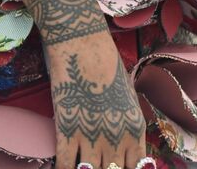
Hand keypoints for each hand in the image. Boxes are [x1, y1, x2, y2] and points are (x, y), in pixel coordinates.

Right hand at [48, 30, 145, 168]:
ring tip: (82, 164)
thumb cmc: (106, 61)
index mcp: (134, 128)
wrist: (83, 41)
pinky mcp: (67, 131)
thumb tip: (123, 141)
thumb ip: (126, 121)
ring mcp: (91, 137)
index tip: (115, 167)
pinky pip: (66, 166)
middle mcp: (116, 138)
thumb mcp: (127, 93)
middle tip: (97, 164)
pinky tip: (62, 167)